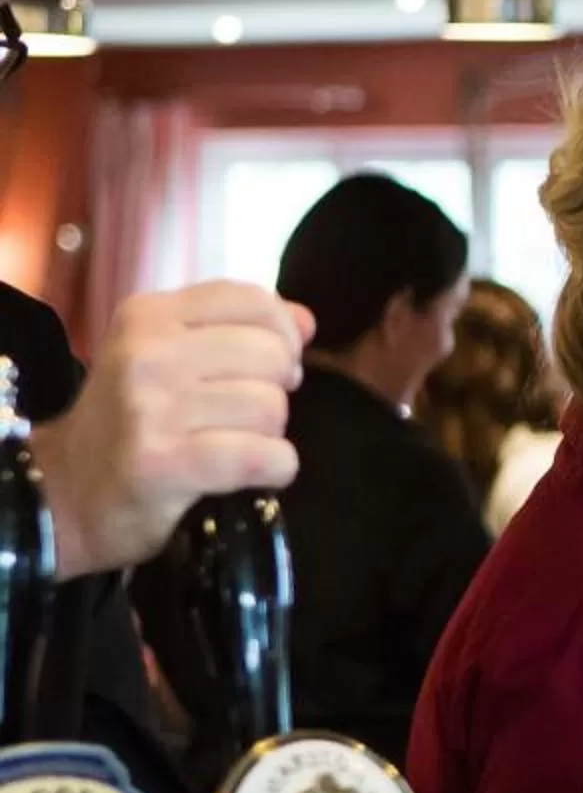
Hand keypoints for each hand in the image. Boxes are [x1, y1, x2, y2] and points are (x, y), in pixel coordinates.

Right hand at [33, 283, 309, 576]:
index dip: (282, 335)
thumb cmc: (130, 422)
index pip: (252, 300)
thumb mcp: (167, 357)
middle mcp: (145, 353)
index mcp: (147, 315)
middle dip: (274, 390)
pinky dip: (275, 468)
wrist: (68, 492)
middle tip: (242, 415)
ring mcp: (150, 407)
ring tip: (232, 444)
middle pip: (271, 355)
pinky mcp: (163, 462)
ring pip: (271, 407)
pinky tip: (251, 473)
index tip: (266, 367)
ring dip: (268, 434)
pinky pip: (265, 457)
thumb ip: (236, 329)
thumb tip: (305, 320)